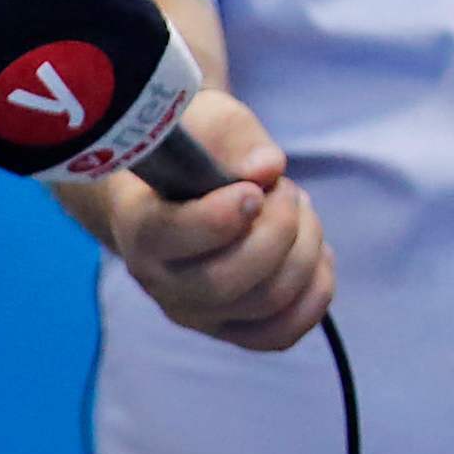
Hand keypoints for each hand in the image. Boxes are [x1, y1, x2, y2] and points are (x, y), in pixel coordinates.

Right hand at [88, 87, 330, 350]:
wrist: (178, 189)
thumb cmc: (191, 150)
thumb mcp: (206, 121)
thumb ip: (232, 137)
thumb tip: (267, 168)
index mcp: (139, 227)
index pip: (170, 239)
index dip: (221, 217)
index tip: (253, 190)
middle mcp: (160, 282)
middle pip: (226, 283)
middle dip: (277, 232)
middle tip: (285, 191)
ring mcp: (197, 313)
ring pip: (266, 303)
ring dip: (305, 249)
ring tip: (298, 211)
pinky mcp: (232, 328)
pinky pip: (283, 332)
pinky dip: (314, 292)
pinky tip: (314, 252)